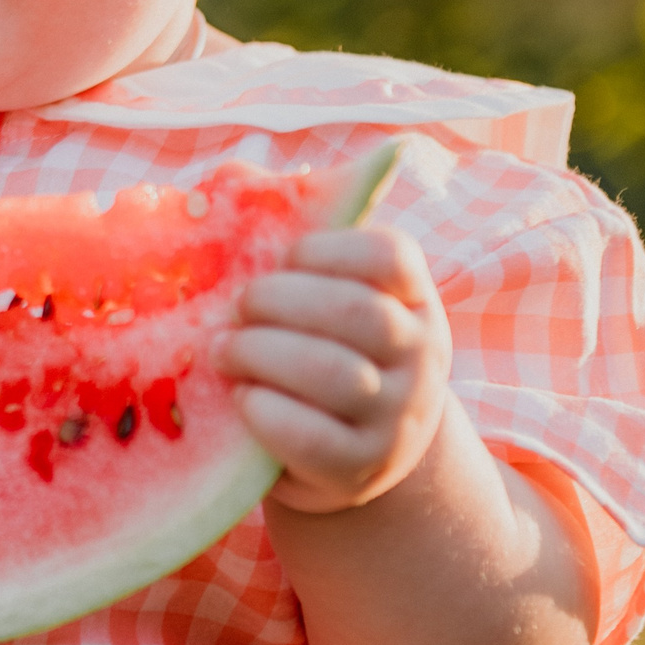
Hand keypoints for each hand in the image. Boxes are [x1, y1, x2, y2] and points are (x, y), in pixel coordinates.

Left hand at [212, 226, 450, 512]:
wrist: (348, 453)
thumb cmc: (318, 349)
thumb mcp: (318, 295)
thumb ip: (280, 232)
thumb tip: (228, 176)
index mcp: (414, 298)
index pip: (390, 255)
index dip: (327, 248)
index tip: (282, 257)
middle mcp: (421, 356)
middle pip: (357, 313)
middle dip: (280, 301)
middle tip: (236, 306)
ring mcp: (399, 417)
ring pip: (335, 376)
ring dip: (262, 354)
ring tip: (223, 349)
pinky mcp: (361, 469)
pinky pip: (312, 439)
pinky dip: (265, 411)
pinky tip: (241, 397)